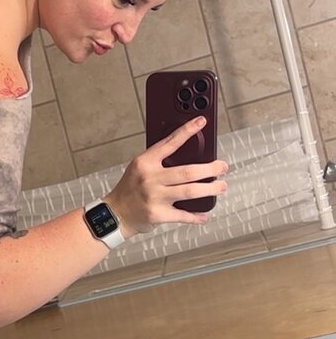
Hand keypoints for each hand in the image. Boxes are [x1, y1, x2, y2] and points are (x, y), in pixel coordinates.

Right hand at [104, 116, 228, 236]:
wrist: (116, 213)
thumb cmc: (130, 188)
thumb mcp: (139, 167)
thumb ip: (158, 160)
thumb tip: (188, 154)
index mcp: (145, 162)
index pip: (169, 142)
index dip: (187, 131)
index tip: (201, 121)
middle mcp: (150, 178)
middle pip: (187, 172)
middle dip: (210, 169)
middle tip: (222, 167)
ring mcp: (155, 197)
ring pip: (190, 191)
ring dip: (210, 189)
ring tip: (221, 186)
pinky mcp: (158, 214)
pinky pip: (183, 215)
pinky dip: (197, 216)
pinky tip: (204, 214)